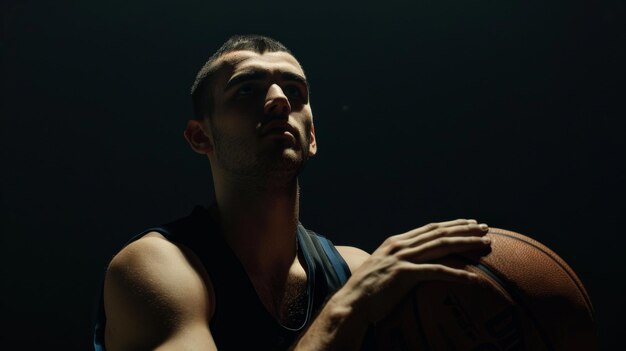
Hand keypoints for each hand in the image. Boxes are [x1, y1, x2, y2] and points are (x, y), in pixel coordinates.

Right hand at [343, 219, 489, 323]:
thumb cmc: (367, 292)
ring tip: (485, 244)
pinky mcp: (404, 274)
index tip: (470, 224)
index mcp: (396, 242)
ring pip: (441, 246)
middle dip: (464, 229)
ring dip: (466, 244)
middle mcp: (400, 245)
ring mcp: (402, 258)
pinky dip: (457, 274)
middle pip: (439, 233)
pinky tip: (473, 279)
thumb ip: (398, 263)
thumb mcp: (382, 270)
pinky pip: (437, 272)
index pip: (430, 228)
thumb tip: (414, 268)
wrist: (352, 303)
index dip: (452, 225)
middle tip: (485, 229)